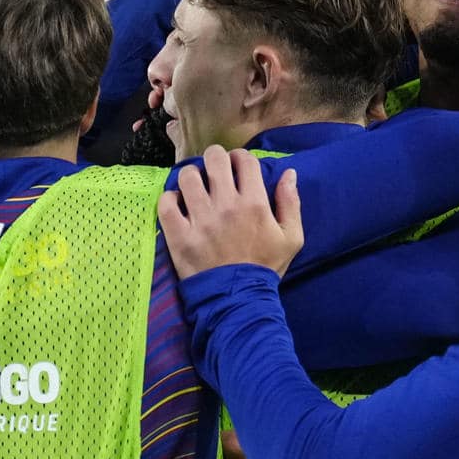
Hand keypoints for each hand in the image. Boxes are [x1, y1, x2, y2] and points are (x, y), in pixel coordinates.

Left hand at [159, 146, 304, 278]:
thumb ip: (291, 203)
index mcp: (254, 203)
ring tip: (195, 185)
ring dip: (192, 176)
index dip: (240, 157)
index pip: (244, 160)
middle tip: (214, 169)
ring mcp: (200, 220)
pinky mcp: (179, 235)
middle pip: (214, 159)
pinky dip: (170, 199)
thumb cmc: (265, 267)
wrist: (238, 300)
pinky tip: (178, 204)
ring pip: (188, 176)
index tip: (237, 165)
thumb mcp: (291, 238)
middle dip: (215, 158)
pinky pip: (166, 203)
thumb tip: (289, 172)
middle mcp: (226, 206)